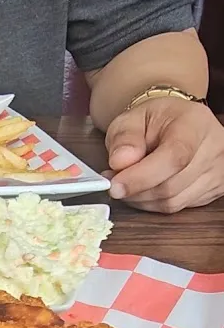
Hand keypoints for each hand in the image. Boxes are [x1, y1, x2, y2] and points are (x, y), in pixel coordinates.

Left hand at [104, 97, 223, 212]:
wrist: (173, 124)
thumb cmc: (154, 121)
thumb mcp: (131, 119)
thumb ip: (124, 138)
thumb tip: (120, 162)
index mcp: (195, 124)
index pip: (174, 158)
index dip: (142, 177)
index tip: (115, 186)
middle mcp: (213, 148)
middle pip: (171, 186)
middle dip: (135, 190)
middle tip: (114, 182)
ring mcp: (216, 171)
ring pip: (172, 202)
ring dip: (142, 199)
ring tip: (128, 183)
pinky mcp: (213, 190)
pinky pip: (177, 208)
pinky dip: (153, 203)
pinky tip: (145, 189)